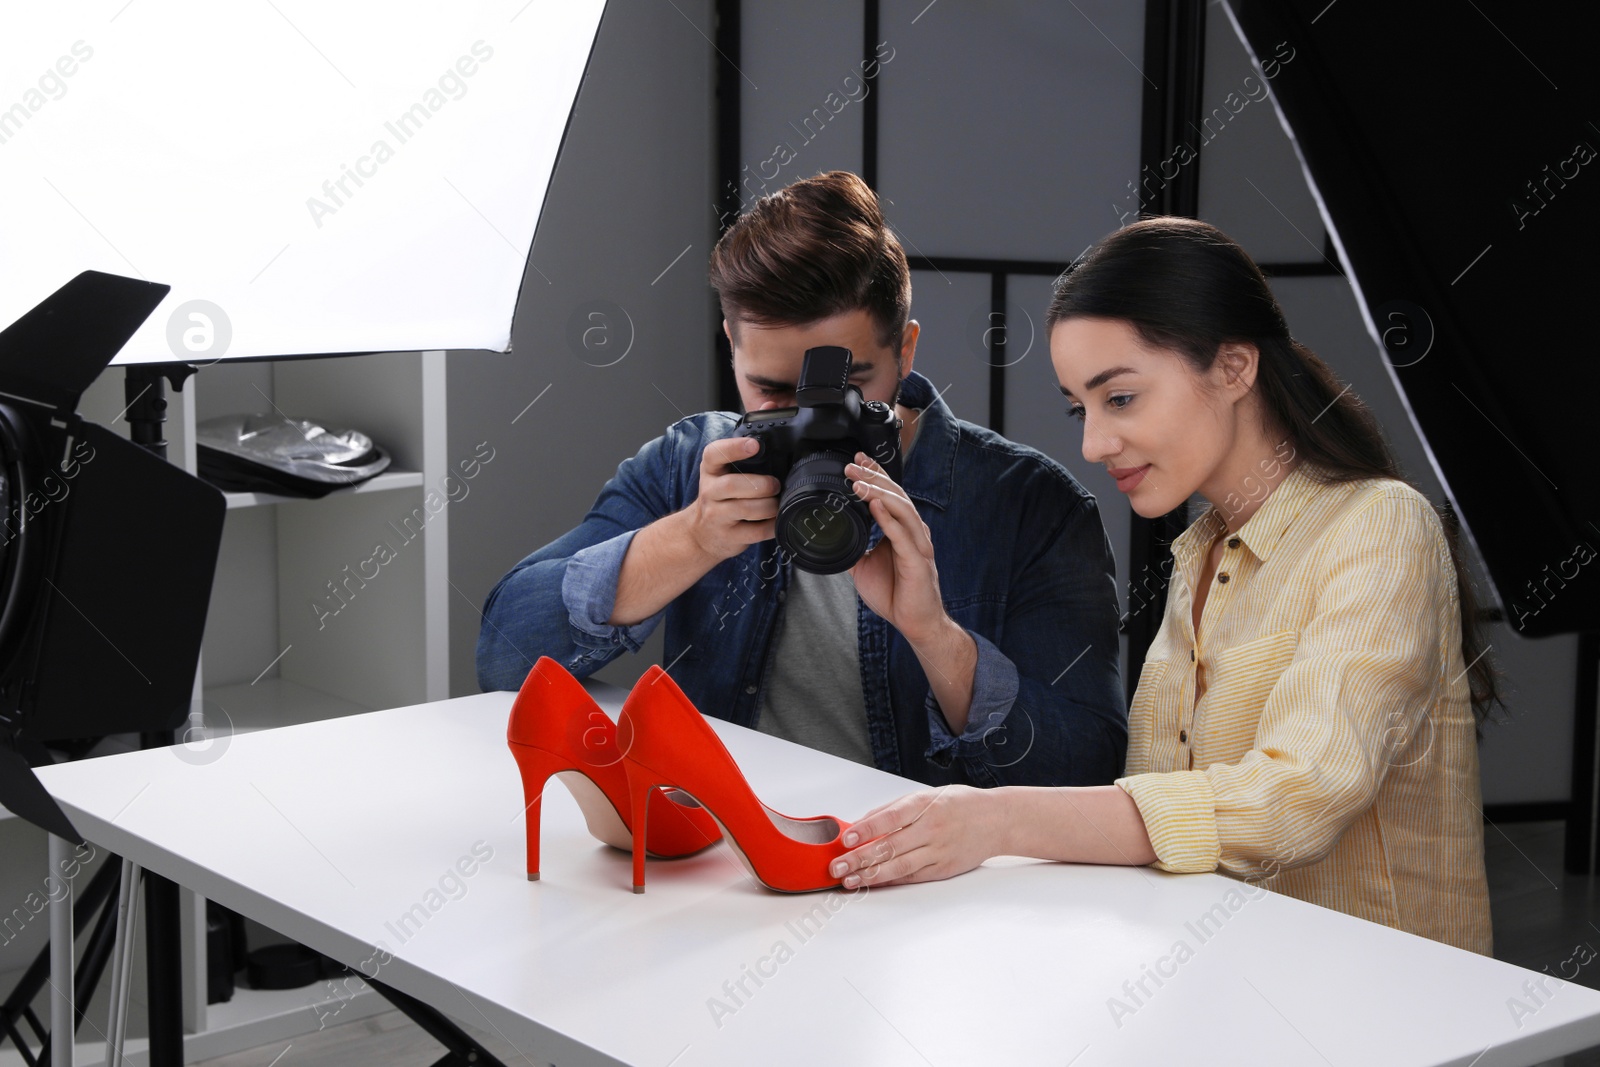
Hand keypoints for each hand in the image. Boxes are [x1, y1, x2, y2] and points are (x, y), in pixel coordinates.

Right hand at [685, 437, 779, 562]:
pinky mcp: (728, 537)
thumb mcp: (720, 477)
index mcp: (710, 471)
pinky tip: (776, 520)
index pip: (714, 454)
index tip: (755, 445)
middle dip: (761, 484)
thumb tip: (777, 455)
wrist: (700, 535)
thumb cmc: (719, 500)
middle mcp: (709, 492)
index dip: (734, 448)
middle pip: (732, 485)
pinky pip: (756, 532)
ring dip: (769, 505)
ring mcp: (716, 517)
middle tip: (775, 485)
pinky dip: (772, 525)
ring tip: (776, 503)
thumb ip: (741, 465)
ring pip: (745, 509)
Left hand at [829, 785, 1001, 887]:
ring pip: (900, 866)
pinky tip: (874, 883)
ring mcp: (938, 851)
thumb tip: (861, 823)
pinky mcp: (943, 869)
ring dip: (871, 875)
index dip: (866, 829)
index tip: (846, 838)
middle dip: (860, 859)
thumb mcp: (926, 795)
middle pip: (890, 846)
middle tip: (838, 866)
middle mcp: (931, 829)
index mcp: (925, 805)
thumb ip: (893, 809)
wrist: (997, 820)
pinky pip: (913, 876)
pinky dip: (891, 880)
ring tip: (850, 880)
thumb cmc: (958, 804)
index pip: (890, 818)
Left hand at [846, 453, 946, 643]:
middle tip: (851, 465)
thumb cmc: (895, 593)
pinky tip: (875, 506)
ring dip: (878, 493)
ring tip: (857, 482)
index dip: (875, 475)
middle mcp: (913, 531)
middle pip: (895, 495)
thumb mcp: (864, 565)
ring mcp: (918, 544)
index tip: (857, 459)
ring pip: (901, 508)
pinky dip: (888, 518)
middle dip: (873, 477)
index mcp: (902, 529)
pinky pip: (902, 535)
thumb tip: (830, 536)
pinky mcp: (917, 560)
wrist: (915, 622)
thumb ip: (853, 546)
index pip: (889, 494)